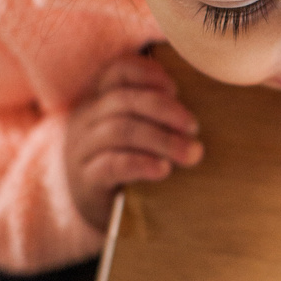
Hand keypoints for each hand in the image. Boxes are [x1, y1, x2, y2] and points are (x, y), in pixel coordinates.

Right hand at [65, 52, 202, 230]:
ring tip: (191, 153)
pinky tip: (164, 169)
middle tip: (194, 128)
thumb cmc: (130, 161)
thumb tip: (199, 110)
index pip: (118, 70)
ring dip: (162, 139)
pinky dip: (142, 164)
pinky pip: (112, 165)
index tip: (178, 90)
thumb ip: (158, 113)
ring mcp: (82, 149)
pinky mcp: (86, 180)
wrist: (103, 210)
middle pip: (123, 100)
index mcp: (100, 98)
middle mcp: (86, 118)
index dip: (149, 73)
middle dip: (165, 110)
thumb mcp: (139, 131)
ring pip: (120, 131)